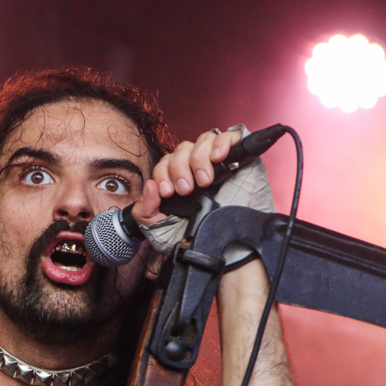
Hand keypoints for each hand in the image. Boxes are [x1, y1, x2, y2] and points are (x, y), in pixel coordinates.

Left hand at [132, 126, 275, 255]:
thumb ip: (145, 210)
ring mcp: (219, 161)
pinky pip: (230, 137)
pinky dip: (222, 143)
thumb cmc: (197, 237)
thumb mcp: (160, 228)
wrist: (228, 248)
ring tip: (204, 181)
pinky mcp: (240, 158)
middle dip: (180, 168)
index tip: (168, 193)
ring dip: (199, 158)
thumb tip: (149, 186)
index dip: (163, 174)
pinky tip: (218, 157)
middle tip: (186, 190)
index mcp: (179, 177)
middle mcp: (197, 166)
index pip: (166, 162)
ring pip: (203, 140)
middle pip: (183, 149)